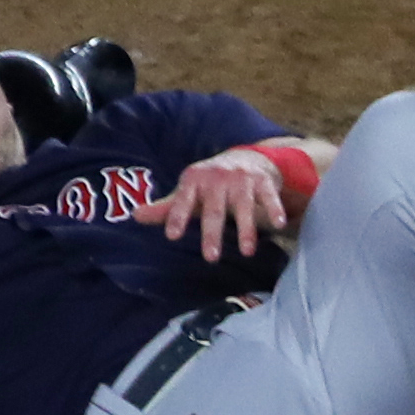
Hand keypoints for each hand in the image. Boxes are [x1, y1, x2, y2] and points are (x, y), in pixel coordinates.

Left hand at [142, 145, 293, 260]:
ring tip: (247, 252)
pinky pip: (269, 197)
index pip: (182, 200)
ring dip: (246, 229)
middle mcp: (216, 178)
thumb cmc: (211, 183)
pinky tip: (280, 225)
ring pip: (243, 206)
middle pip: (213, 209)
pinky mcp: (263, 181)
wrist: (246, 157)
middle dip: (212, 233)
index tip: (171, 236)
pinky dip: (275, 209)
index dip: (176, 217)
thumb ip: (165, 208)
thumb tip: (134, 216)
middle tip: (210, 257)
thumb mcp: (188, 192)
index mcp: (193, 180)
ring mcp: (241, 179)